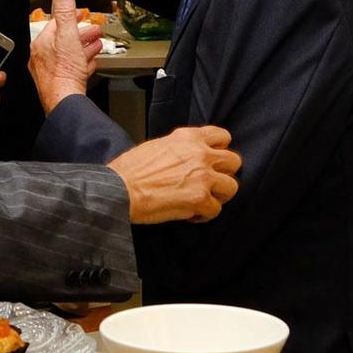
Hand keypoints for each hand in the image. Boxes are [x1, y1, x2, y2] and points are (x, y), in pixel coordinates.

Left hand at [30, 0, 102, 112]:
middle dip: (81, 33)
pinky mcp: (60, 83)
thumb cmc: (64, 72)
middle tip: (94, 30)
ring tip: (96, 44)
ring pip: (69, 54)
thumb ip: (65, 11)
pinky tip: (89, 64)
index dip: (71, 16)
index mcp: (42, 43)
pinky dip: (82, 63)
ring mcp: (50, 72)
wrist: (65, 101)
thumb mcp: (67, 35)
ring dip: (84, 47)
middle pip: (64, 39)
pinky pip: (71, 69)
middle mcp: (42, 57)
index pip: (56, 23)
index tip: (81, 13)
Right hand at [108, 126, 241, 223]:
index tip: (212, 161)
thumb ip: (180, 149)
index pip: (222, 137)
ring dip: (218, 196)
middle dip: (223, 174)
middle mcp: (200, 154)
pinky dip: (203, 215)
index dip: (219, 151)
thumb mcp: (158, 146)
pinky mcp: (199, 199)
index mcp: (188, 138)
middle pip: (234, 162)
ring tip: (201, 200)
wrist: (119, 189)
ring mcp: (203, 177)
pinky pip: (215, 210)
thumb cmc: (130, 171)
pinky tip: (190, 213)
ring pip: (231, 187)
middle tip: (209, 184)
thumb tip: (189, 159)